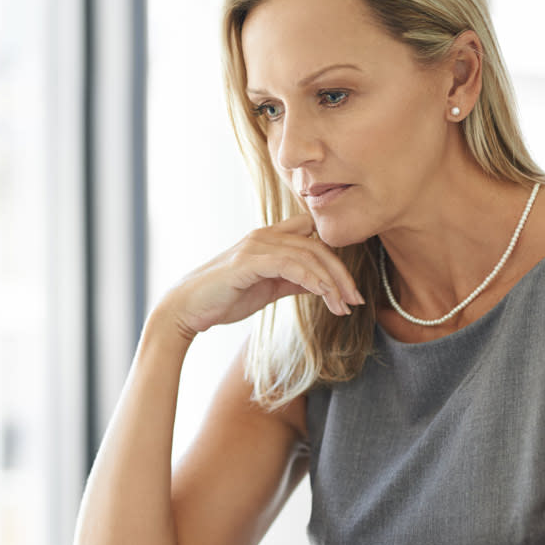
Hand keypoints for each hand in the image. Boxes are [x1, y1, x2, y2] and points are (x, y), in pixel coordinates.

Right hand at [162, 214, 364, 336]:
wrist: (187, 309)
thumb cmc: (224, 299)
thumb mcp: (268, 289)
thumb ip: (293, 282)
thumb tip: (322, 285)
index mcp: (269, 239)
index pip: (313, 237)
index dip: (335, 258)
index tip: (349, 290)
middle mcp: (264, 236)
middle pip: (317, 245)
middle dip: (341, 273)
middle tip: (356, 299)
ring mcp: (256, 246)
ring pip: (308, 254)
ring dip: (331, 281)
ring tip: (343, 306)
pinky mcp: (248, 261)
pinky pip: (290, 264)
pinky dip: (311, 279)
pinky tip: (324, 296)